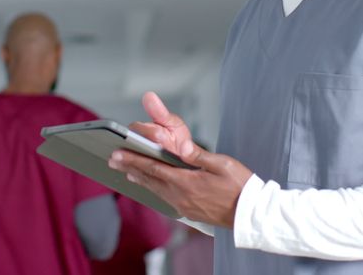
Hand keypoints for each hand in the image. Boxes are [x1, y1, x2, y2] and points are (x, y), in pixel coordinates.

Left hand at [109, 92, 252, 227]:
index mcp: (186, 182)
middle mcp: (180, 196)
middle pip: (150, 179)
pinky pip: (165, 198)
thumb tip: (182, 147)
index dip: (134, 160)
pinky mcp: (189, 211)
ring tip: (127, 171)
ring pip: (156, 190)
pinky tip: (151, 186)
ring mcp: (183, 205)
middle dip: (130, 168)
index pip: (153, 168)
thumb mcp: (223, 164)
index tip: (117, 154)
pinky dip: (154, 189)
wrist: (249, 214)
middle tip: (112, 160)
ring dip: (140, 179)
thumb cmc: (239, 186)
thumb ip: (199, 155)